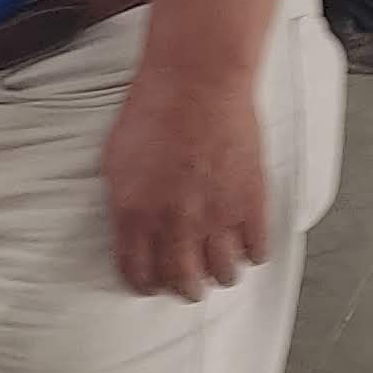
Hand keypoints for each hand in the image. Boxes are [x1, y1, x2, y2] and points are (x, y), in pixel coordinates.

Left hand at [99, 63, 270, 300]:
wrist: (197, 83)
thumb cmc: (153, 111)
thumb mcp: (115, 161)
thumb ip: (123, 203)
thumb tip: (127, 229)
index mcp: (135, 215)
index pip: (138, 273)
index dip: (146, 284)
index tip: (152, 285)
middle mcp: (174, 224)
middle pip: (183, 282)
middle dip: (185, 288)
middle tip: (190, 285)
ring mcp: (215, 216)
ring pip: (223, 274)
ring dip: (221, 274)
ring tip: (220, 267)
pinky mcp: (250, 203)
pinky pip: (257, 250)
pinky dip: (253, 253)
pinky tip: (247, 245)